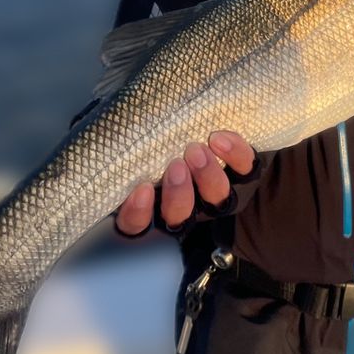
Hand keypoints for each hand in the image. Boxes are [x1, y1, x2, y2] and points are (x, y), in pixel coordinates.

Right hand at [115, 131, 256, 235]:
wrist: (208, 132)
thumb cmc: (155, 137)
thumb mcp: (131, 141)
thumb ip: (120, 142)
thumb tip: (108, 128)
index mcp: (150, 205)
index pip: (137, 225)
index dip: (139, 213)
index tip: (141, 189)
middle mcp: (184, 207)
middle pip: (180, 216)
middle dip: (178, 194)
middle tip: (176, 166)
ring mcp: (216, 194)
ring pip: (216, 199)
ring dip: (207, 176)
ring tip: (198, 150)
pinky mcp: (245, 175)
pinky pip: (245, 170)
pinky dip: (236, 155)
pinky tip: (220, 139)